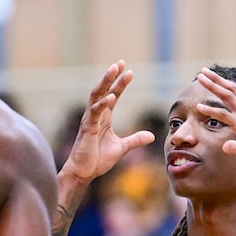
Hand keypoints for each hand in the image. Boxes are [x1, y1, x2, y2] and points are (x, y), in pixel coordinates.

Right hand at [61, 61, 154, 184]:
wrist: (83, 173)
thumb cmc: (97, 160)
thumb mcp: (121, 148)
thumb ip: (135, 140)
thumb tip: (152, 135)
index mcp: (103, 118)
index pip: (113, 95)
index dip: (120, 84)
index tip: (130, 72)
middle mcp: (96, 115)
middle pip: (103, 90)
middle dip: (112, 76)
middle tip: (120, 62)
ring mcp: (90, 120)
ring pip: (96, 95)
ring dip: (105, 82)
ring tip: (114, 70)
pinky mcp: (87, 128)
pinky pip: (94, 112)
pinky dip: (103, 103)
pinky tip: (111, 96)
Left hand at [195, 67, 235, 169]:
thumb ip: (234, 146)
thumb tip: (227, 146)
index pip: (235, 94)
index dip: (223, 84)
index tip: (212, 77)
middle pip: (230, 89)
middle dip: (216, 79)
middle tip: (203, 71)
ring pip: (227, 96)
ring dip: (212, 86)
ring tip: (200, 77)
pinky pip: (224, 115)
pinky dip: (210, 110)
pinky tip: (198, 107)